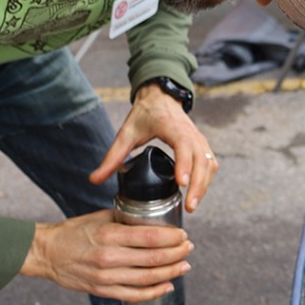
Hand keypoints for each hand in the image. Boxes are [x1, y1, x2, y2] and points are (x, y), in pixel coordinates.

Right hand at [21, 209, 192, 301]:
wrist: (47, 253)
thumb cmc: (74, 232)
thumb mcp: (100, 218)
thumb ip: (125, 220)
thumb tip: (153, 219)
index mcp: (110, 235)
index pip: (151, 237)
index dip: (172, 237)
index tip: (183, 235)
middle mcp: (109, 257)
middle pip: (154, 258)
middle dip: (177, 254)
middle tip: (188, 248)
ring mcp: (106, 277)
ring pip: (147, 278)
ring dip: (171, 272)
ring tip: (184, 266)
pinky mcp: (102, 290)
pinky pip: (133, 295)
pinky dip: (154, 292)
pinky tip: (167, 286)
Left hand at [89, 84, 218, 212]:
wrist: (161, 97)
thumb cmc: (145, 114)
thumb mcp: (125, 133)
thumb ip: (112, 158)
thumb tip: (94, 180)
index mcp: (172, 127)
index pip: (183, 146)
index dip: (184, 165)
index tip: (182, 184)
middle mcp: (190, 133)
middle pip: (202, 160)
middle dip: (198, 185)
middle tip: (189, 207)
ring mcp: (199, 139)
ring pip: (209, 164)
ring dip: (204, 185)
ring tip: (193, 205)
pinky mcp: (202, 145)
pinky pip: (210, 164)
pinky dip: (207, 180)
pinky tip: (197, 194)